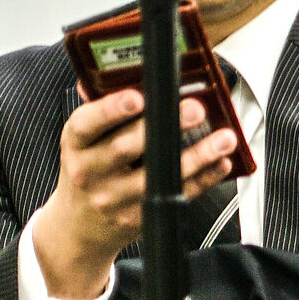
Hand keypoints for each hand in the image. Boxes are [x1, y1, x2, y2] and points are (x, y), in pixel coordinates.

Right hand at [32, 89, 242, 299]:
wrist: (79, 226)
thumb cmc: (87, 172)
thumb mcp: (83, 142)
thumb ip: (102, 110)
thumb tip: (122, 73)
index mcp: (75, 145)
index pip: (87, 124)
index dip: (111, 110)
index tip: (138, 97)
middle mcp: (89, 173)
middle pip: (125, 148)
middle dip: (163, 127)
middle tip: (194, 109)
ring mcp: (113, 199)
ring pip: (158, 176)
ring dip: (197, 156)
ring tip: (223, 138)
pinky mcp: (138, 218)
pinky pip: (176, 196)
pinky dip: (203, 179)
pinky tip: (220, 163)